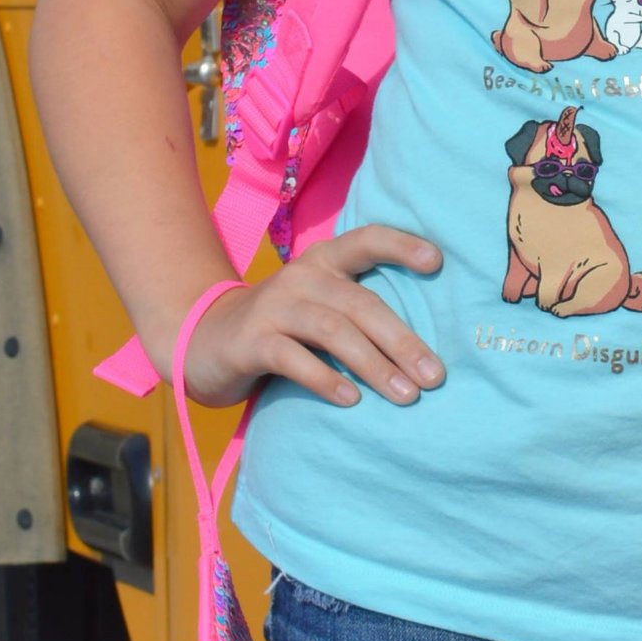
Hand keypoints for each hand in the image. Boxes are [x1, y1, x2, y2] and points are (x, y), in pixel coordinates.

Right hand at [179, 227, 444, 408]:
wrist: (204, 339)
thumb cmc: (283, 327)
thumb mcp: (320, 306)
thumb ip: (360, 310)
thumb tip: (426, 350)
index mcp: (324, 261)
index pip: (366, 240)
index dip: (400, 246)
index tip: (437, 261)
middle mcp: (301, 277)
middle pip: (360, 304)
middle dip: (402, 341)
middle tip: (435, 376)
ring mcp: (273, 308)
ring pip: (333, 331)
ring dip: (374, 365)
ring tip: (406, 395)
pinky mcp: (250, 342)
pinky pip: (292, 358)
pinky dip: (325, 379)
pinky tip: (351, 400)